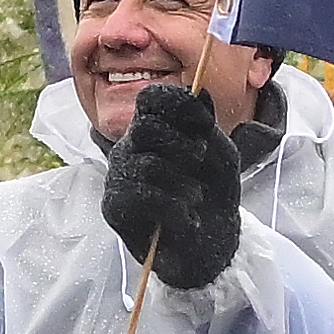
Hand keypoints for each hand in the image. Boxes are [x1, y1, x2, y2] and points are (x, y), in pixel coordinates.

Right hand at [98, 82, 249, 291]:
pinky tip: (185, 217)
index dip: (178, 103)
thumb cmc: (213, 194)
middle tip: (199, 161)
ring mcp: (118, 177)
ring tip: (194, 197)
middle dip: (182, 144)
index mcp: (153, 129)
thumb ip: (206, 122)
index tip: (205, 124)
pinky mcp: (114, 207)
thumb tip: (198, 89)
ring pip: (147, 164)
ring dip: (183, 183)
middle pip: (145, 127)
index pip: (150, 98)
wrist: (212, 245)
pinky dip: (174, 207)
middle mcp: (129, 148)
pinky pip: (143, 196)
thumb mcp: (219, 152)